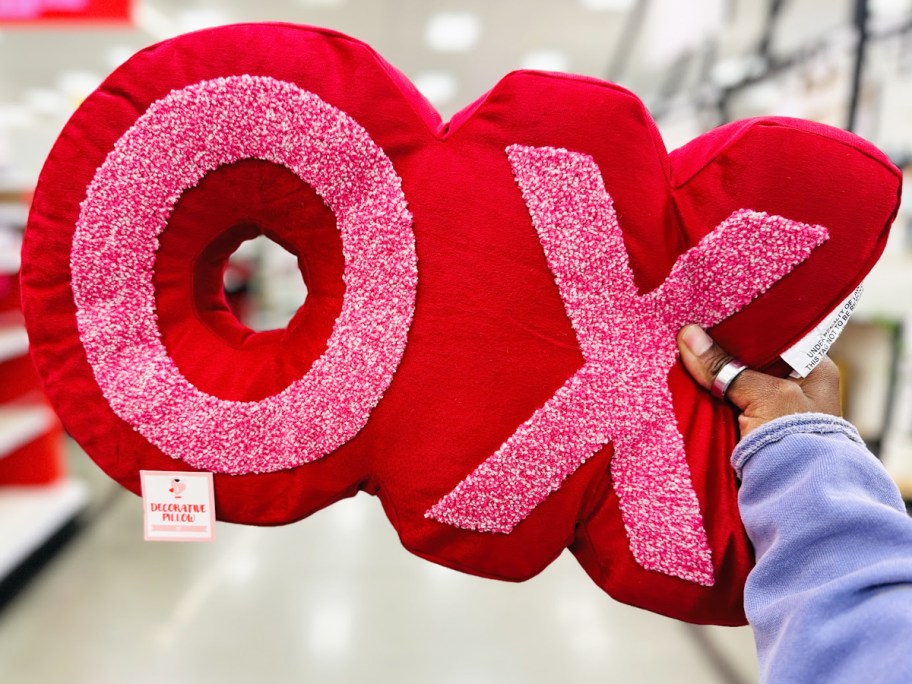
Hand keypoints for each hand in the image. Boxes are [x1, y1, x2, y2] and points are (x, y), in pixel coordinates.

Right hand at [676, 324, 841, 437]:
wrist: (796, 498)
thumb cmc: (796, 439)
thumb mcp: (764, 395)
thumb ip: (725, 367)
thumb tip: (687, 334)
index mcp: (813, 370)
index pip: (774, 336)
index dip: (743, 326)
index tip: (712, 316)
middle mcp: (796, 387)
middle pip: (750, 360)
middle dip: (722, 352)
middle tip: (691, 332)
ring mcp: (773, 410)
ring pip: (734, 383)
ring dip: (712, 376)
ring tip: (682, 351)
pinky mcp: (751, 431)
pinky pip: (725, 406)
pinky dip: (709, 398)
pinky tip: (686, 382)